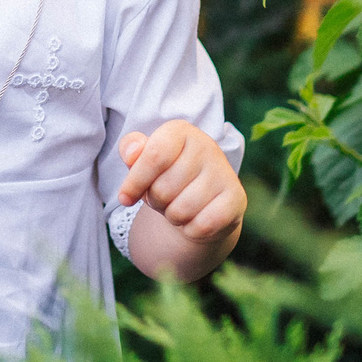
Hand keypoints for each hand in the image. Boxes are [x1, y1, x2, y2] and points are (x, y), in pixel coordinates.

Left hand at [116, 119, 244, 243]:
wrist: (205, 200)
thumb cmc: (168, 176)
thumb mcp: (146, 160)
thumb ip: (132, 151)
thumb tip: (132, 152)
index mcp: (180, 131)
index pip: (153, 156)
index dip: (134, 182)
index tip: (124, 198)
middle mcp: (206, 146)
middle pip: (163, 189)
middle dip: (155, 202)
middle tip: (163, 198)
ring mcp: (224, 173)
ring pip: (180, 210)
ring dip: (172, 217)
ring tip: (178, 207)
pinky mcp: (236, 199)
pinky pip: (201, 226)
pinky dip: (191, 230)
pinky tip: (195, 219)